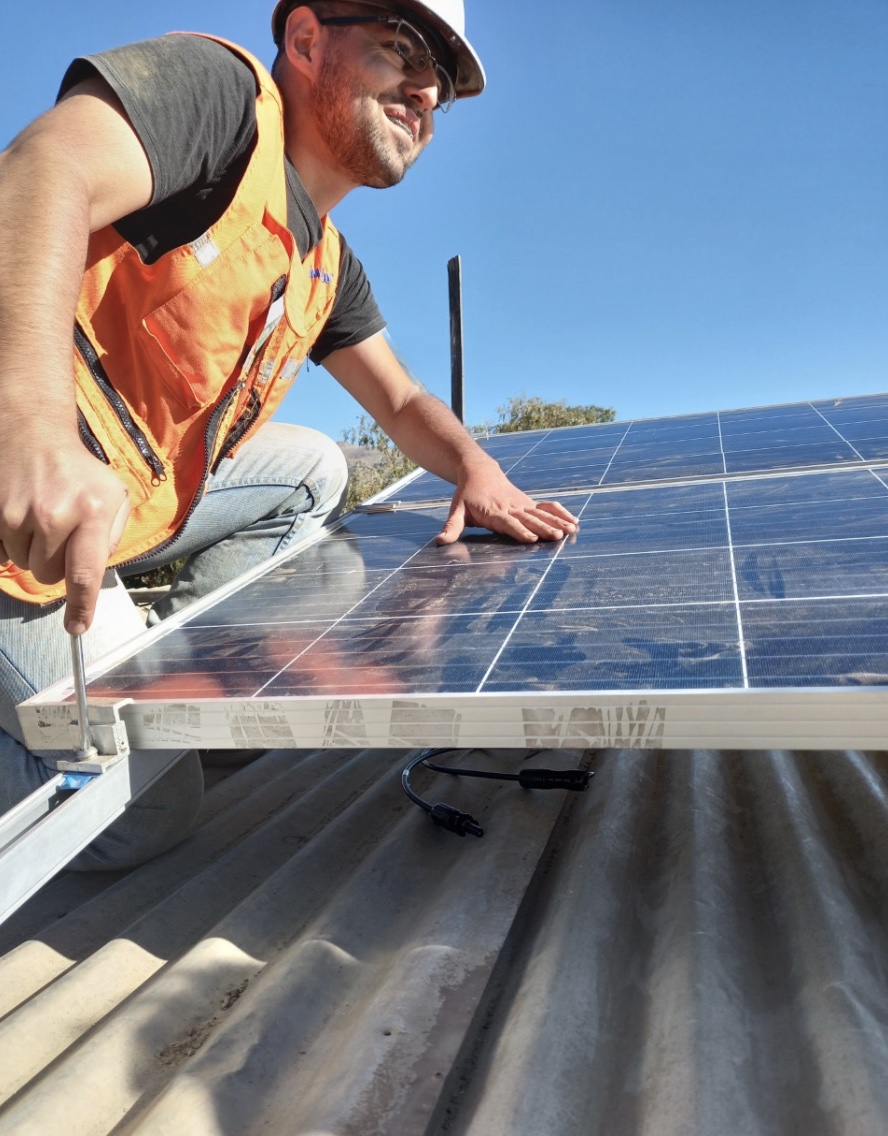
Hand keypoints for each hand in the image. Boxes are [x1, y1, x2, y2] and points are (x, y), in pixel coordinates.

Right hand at [0, 433, 129, 631]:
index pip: (85, 573)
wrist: (34, 435)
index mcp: (93, 512)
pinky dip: (14, 544)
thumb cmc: (80, 472)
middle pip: (50, 575)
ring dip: (35, 552)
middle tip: (61, 535)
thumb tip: (94, 576)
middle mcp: (56, 514)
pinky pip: (4, 553)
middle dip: (57, 565)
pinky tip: (23, 518)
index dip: (80, 608)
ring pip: (26, 565)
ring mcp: (20, 513)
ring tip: (43, 520)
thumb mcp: (115, 497)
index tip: (77, 628)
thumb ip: (112, 538)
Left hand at [435, 462, 578, 545]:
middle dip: (544, 527)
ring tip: (571, 529)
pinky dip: (560, 513)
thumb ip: (451, 527)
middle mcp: (511, 508)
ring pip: (541, 513)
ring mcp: (522, 505)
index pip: (509, 523)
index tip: (531, 539)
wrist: (478, 470)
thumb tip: (440, 542)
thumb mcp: (456, 510)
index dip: (520, 530)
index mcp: (494, 512)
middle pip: (529, 519)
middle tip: (557, 536)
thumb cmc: (466, 494)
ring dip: (556, 521)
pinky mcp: (529, 503)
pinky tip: (574, 521)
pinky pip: (547, 507)